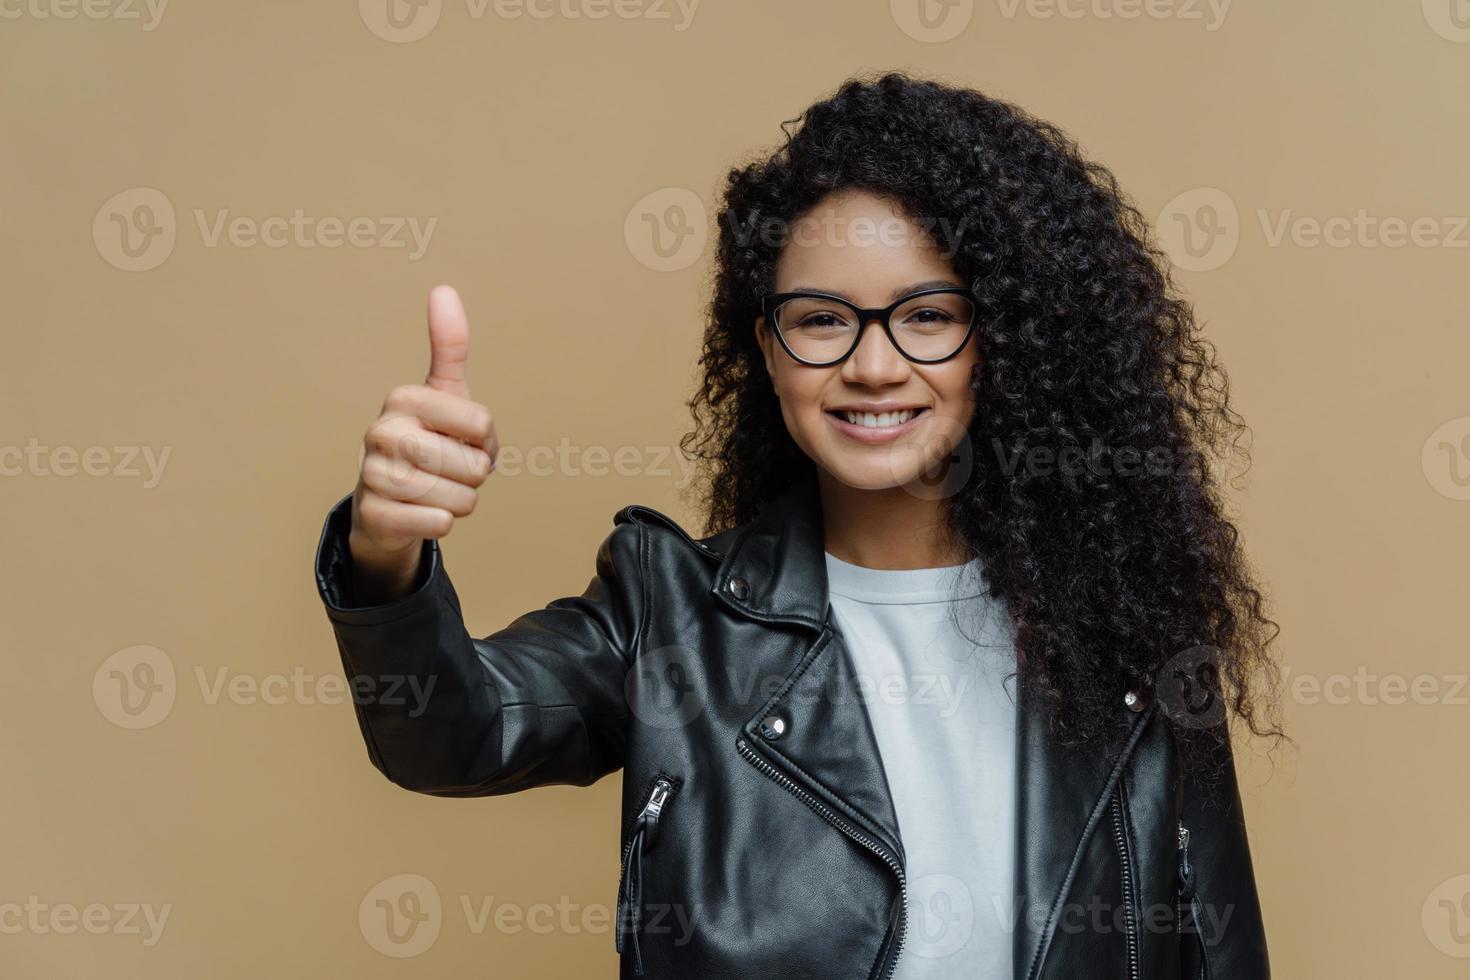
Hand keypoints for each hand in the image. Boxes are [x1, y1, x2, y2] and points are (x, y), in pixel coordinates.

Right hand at [347, 285, 498, 601]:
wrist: (387, 503)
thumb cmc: (426, 443)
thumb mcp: (444, 395)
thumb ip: (449, 346)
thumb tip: (442, 290)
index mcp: (403, 399)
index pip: (483, 425)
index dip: (486, 441)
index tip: (461, 438)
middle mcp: (381, 432)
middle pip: (475, 466)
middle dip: (474, 475)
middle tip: (448, 469)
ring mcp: (373, 476)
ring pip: (461, 498)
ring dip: (460, 500)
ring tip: (434, 489)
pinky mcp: (375, 516)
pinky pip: (440, 523)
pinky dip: (441, 522)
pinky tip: (419, 512)